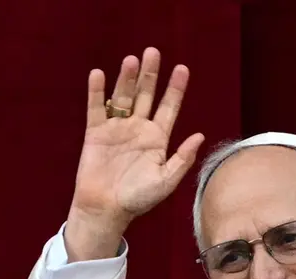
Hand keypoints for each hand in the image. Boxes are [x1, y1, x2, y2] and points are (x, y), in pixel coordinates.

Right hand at [66, 47, 204, 260]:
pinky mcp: (96, 133)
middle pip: (146, 95)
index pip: (169, 107)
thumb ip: (182, 159)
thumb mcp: (165, 181)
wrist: (106, 209)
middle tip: (153, 52)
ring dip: (127, 78)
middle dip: (150, 74)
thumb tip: (199, 136)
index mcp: (157, 139)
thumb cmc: (138, 199)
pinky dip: (96, 92)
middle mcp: (138, 129)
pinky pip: (96, 108)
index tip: (182, 69)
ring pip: (122, 97)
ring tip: (132, 60)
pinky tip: (98, 75)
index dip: (176, 89)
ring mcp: (117, 129)